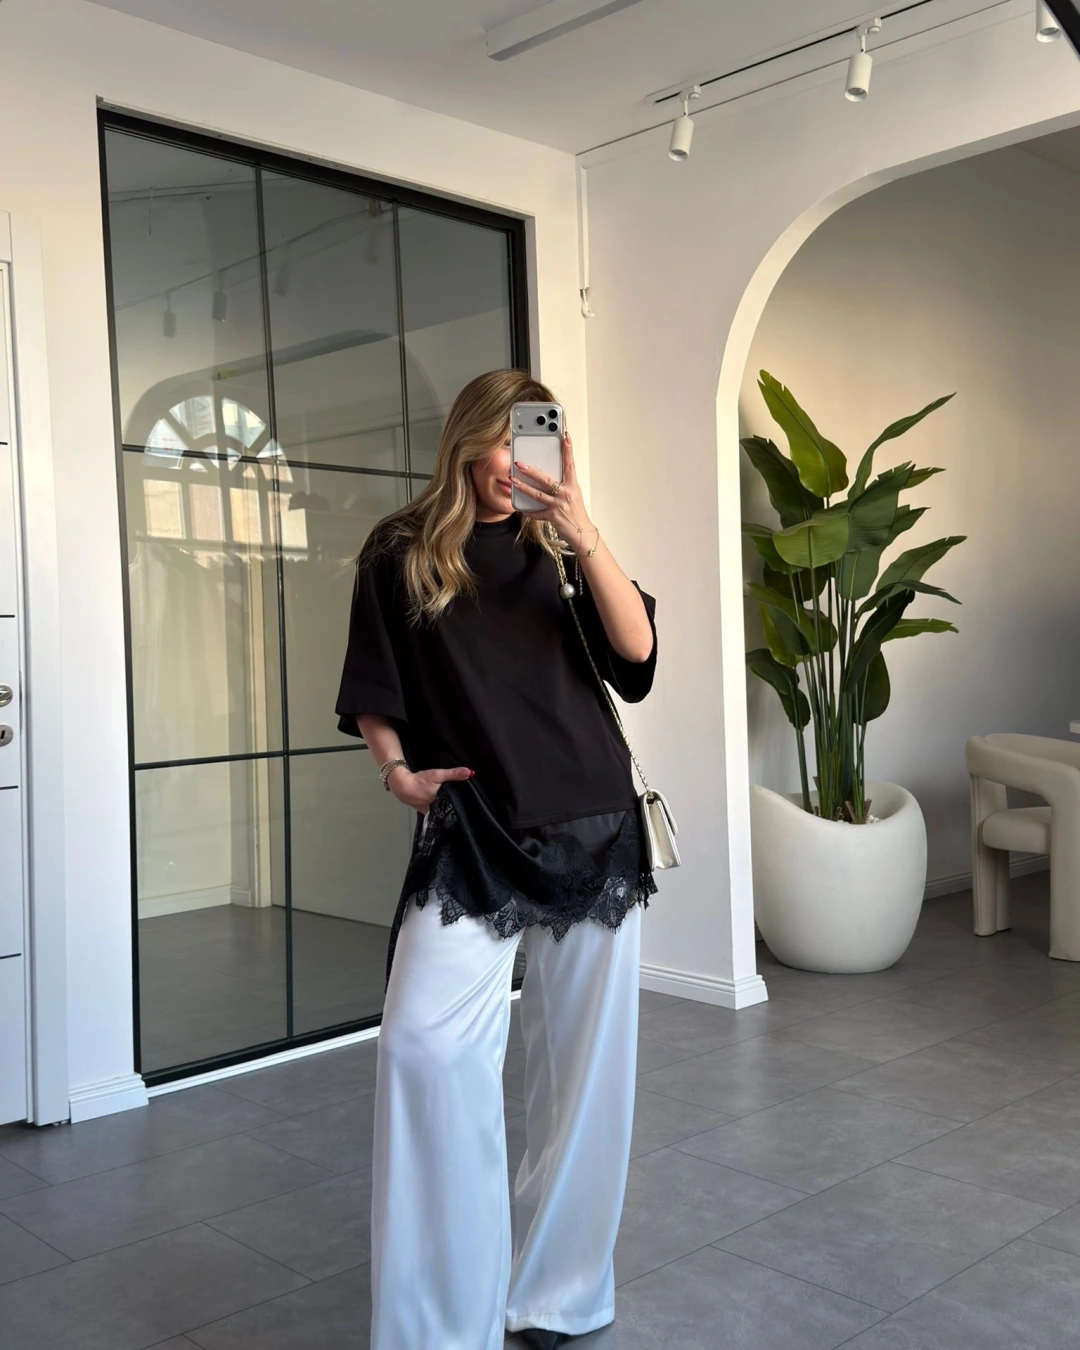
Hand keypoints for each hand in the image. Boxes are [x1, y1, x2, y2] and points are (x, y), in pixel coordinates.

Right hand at [389, 765, 473, 811]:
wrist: (401, 784)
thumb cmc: (420, 781)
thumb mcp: (437, 775)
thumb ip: (453, 774)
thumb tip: (470, 772)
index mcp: (440, 807)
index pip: (454, 810)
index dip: (462, 808)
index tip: (471, 806)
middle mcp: (434, 813)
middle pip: (447, 811)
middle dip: (455, 808)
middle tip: (467, 804)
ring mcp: (427, 812)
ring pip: (441, 811)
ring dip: (446, 807)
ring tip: (459, 803)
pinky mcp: (422, 809)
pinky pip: (434, 809)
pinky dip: (438, 805)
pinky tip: (442, 801)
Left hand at [509, 432, 597, 551]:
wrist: (582, 534)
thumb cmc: (577, 514)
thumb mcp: (573, 495)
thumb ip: (562, 485)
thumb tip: (549, 476)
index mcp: (572, 486)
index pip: (570, 464)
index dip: (568, 450)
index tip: (565, 436)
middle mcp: (566, 494)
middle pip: (546, 479)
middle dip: (532, 471)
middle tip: (520, 463)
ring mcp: (559, 505)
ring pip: (538, 494)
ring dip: (523, 487)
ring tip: (512, 480)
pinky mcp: (553, 517)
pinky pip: (537, 513)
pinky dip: (529, 511)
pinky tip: (520, 508)